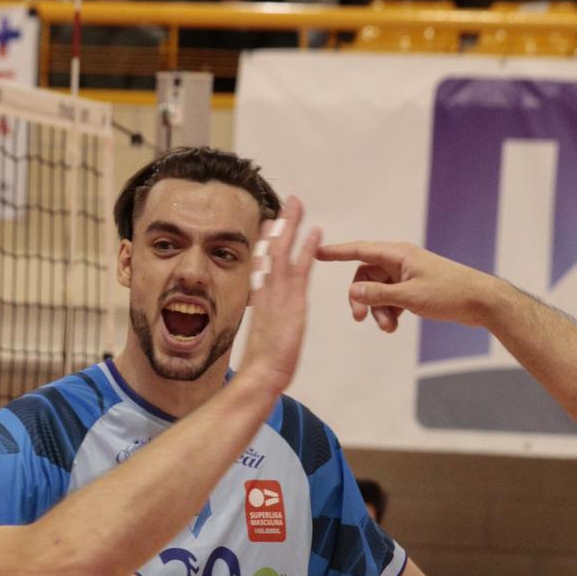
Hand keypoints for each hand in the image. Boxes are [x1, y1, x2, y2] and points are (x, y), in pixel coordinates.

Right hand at [240, 196, 320, 395]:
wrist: (261, 373)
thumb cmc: (262, 364)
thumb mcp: (264, 340)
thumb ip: (266, 326)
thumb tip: (267, 327)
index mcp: (261, 300)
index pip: (263, 263)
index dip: (268, 241)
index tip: (271, 224)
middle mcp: (267, 292)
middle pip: (272, 250)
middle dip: (281, 225)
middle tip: (289, 202)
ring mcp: (278, 295)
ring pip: (282, 252)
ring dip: (291, 226)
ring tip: (298, 205)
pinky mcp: (291, 301)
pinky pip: (300, 269)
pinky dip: (306, 248)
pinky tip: (314, 231)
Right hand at [316, 239, 498, 333]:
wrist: (480, 302)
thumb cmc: (449, 293)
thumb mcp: (409, 297)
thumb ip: (378, 295)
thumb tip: (353, 292)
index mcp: (399, 255)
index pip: (360, 251)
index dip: (337, 252)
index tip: (317, 253)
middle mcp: (400, 262)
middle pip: (366, 277)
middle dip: (361, 299)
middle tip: (361, 319)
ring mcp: (407, 276)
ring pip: (378, 292)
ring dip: (378, 311)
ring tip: (388, 328)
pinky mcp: (414, 289)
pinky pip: (390, 300)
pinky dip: (389, 313)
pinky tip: (395, 326)